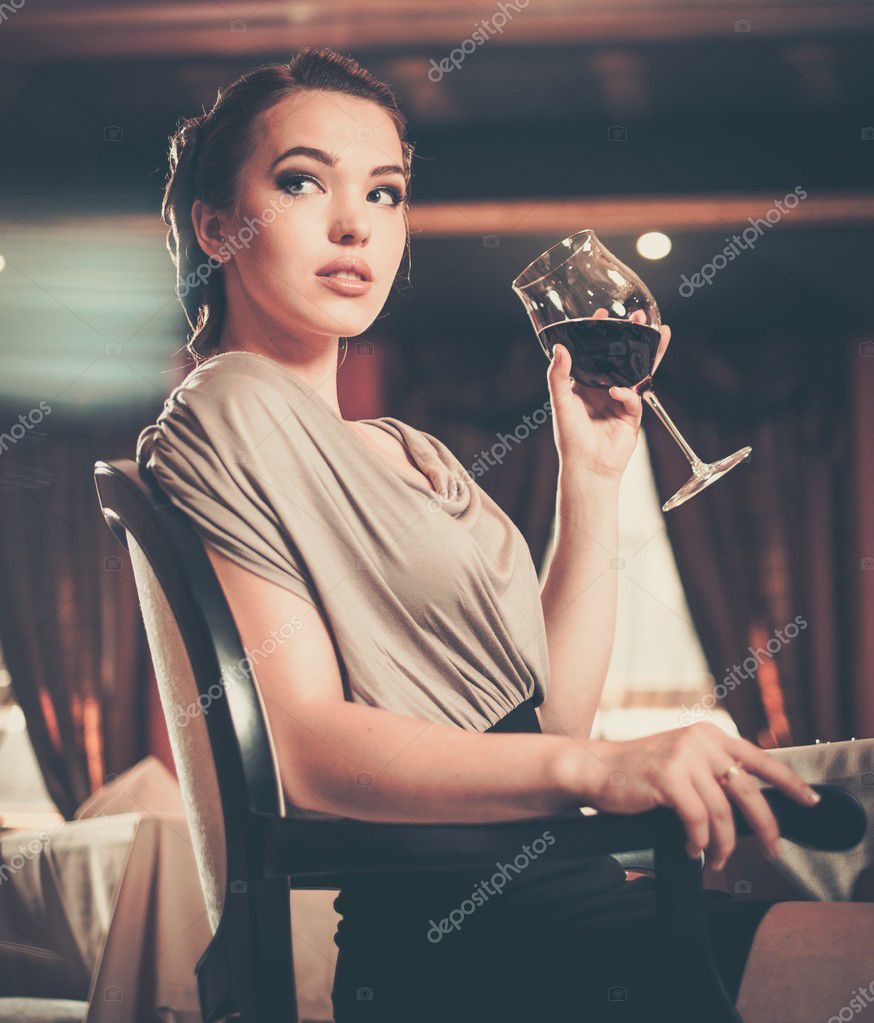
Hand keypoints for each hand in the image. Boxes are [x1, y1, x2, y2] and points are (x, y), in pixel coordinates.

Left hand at [546, 308, 670, 480]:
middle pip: (620, 357)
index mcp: (584, 383)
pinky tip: (618, 393)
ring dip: (647, 353)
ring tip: (658, 332)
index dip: (599, 334)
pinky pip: (634, 397)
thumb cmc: (570, 437)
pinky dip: (627, 393)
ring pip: (637, 371)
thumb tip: (559, 348)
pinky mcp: (632, 414)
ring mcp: (620, 400)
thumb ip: (558, 375)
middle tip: (639, 316)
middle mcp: (603, 388)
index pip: (594, 353)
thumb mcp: (561, 401)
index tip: (603, 314)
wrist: (587, 467)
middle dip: (631, 337)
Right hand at [583, 721, 821, 868]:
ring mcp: (683, 757)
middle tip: (773, 851)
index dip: (790, 782)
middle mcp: (701, 741)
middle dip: (766, 827)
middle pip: (748, 790)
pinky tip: (691, 849)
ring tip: (715, 858)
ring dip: (723, 844)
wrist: (595, 768)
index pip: (760, 758)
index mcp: (709, 734)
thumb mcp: (683, 761)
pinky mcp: (667, 778)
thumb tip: (752, 807)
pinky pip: (697, 821)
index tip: (810, 801)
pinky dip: (698, 842)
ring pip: (722, 813)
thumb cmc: (639, 772)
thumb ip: (713, 772)